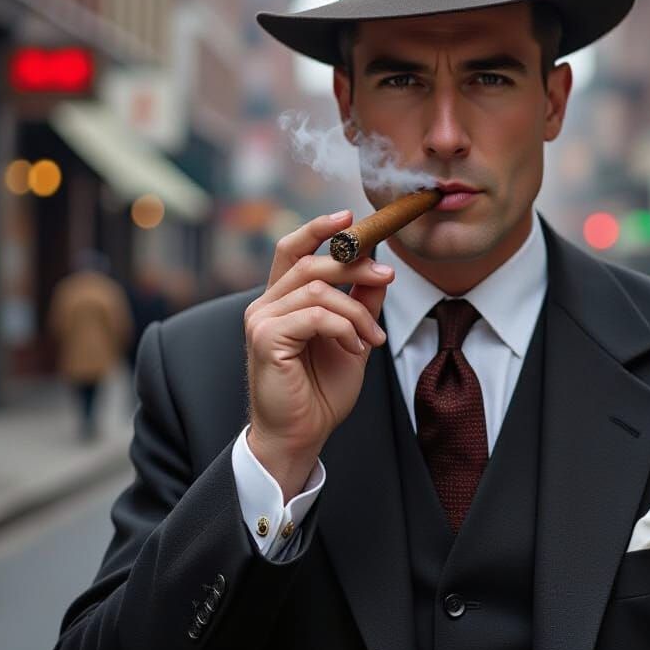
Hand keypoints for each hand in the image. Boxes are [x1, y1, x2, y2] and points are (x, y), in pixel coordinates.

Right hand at [243, 210, 393, 496]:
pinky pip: (315, 315)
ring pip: (318, 289)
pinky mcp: (265, 338)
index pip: (292, 248)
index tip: (350, 215)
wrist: (302, 434)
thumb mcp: (352, 337)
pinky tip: (355, 348)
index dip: (319, 228)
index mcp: (282, 300)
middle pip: (310, 262)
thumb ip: (362, 302)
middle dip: (354, 264)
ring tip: (371, 338)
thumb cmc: (320, 390)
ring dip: (356, 311)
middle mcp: (265, 304)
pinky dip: (344, 328)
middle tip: (387, 275)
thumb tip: (380, 267)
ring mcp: (261, 319)